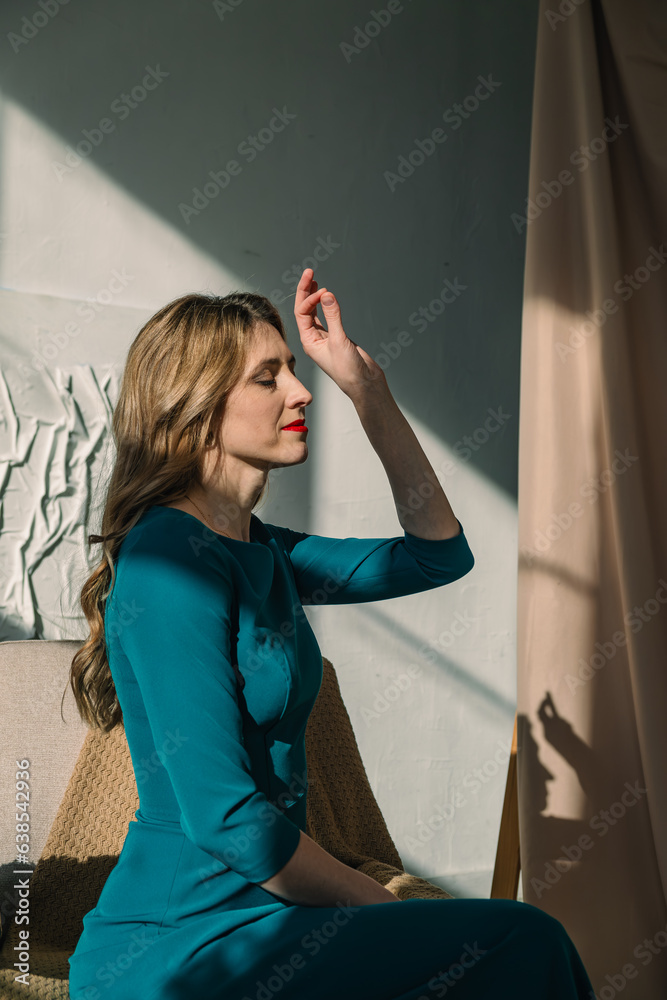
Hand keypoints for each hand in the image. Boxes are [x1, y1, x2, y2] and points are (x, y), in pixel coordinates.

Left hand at [293, 268, 387, 398]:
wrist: (364, 384)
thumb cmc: (348, 370)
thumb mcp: (340, 341)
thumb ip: (333, 317)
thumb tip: (326, 295)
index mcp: (308, 341)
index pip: (302, 313)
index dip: (309, 298)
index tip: (323, 291)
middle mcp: (313, 338)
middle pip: (305, 310)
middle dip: (306, 291)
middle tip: (309, 272)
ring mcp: (325, 337)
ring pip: (314, 313)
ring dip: (313, 296)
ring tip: (313, 280)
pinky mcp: (337, 337)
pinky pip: (327, 317)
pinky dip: (325, 305)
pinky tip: (326, 297)